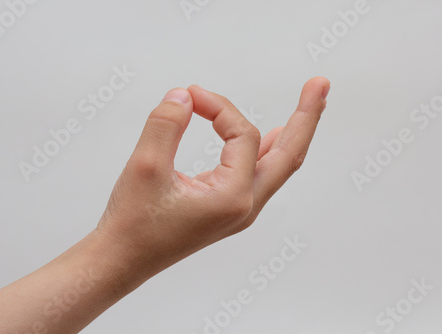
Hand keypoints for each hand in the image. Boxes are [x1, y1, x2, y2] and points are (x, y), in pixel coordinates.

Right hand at [96, 78, 329, 289]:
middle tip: (320, 85)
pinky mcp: (228, 209)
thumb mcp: (145, 166)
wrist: (121, 260)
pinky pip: (259, 175)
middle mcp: (245, 206)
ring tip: (309, 106)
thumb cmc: (132, 223)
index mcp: (232, 197)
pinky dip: (269, 151)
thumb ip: (167, 123)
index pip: (242, 136)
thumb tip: (183, 95)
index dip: (220, 107)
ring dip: (292, 134)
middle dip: (306, 118)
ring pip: (277, 166)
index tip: (192, 95)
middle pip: (289, 156)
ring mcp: (240, 210)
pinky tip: (273, 137)